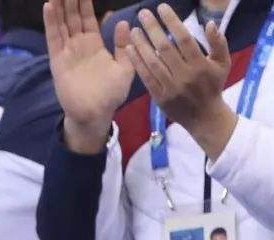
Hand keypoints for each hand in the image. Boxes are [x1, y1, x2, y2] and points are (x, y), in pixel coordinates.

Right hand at [44, 0, 134, 152]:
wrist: (96, 114)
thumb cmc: (111, 95)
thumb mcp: (125, 67)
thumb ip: (123, 46)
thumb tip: (123, 23)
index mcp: (94, 45)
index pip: (88, 18)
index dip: (85, 3)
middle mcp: (79, 46)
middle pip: (72, 17)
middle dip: (71, 1)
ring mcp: (67, 52)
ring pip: (62, 23)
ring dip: (59, 6)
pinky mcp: (58, 61)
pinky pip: (54, 38)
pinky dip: (51, 22)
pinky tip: (49, 6)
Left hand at [127, 4, 235, 158]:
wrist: (203, 117)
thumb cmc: (213, 85)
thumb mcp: (222, 63)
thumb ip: (218, 42)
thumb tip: (209, 23)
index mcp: (200, 65)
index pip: (183, 39)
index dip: (172, 22)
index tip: (162, 8)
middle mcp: (184, 76)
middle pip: (165, 48)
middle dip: (152, 29)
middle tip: (143, 14)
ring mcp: (170, 88)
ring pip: (152, 62)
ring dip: (141, 44)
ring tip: (133, 30)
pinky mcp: (159, 97)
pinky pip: (146, 77)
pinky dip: (137, 63)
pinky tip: (130, 49)